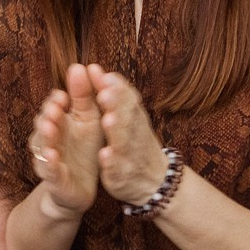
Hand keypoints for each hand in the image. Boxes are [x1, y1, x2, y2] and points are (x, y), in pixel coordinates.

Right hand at [29, 63, 103, 217]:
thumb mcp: (89, 120)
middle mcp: (49, 138)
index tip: (64, 94)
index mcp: (60, 122)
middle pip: (43, 123)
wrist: (78, 189)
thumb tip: (80, 66)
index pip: (52, 106)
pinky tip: (52, 156)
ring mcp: (49, 159)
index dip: (56, 100)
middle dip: (49, 113)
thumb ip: (84, 96)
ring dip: (46, 135)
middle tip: (56, 105)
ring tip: (51, 125)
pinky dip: (49, 163)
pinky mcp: (55, 179)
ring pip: (42, 145)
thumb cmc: (83, 150)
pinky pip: (49, 170)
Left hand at [88, 66, 168, 205]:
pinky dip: (112, 162)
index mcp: (135, 117)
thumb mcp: (127, 116)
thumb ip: (110, 94)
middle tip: (104, 94)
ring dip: (117, 130)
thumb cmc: (136, 142)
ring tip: (107, 120)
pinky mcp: (122, 175)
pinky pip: (117, 169)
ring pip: (124, 141)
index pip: (130, 99)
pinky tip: (104, 156)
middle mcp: (135, 134)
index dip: (119, 89)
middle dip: (117, 105)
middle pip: (128, 117)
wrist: (156, 182)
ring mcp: (129, 155)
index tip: (106, 77)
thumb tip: (93, 68)